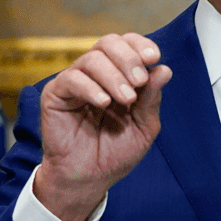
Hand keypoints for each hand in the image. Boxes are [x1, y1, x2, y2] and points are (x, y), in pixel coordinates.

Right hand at [35, 33, 172, 220]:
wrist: (89, 178)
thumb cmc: (116, 153)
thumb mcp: (143, 126)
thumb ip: (151, 99)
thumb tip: (164, 69)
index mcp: (119, 76)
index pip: (128, 45)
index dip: (141, 45)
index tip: (154, 57)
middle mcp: (97, 74)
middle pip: (109, 43)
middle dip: (129, 58)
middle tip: (139, 81)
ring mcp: (75, 82)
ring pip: (92, 59)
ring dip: (114, 76)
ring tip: (125, 99)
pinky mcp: (55, 95)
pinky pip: (71, 79)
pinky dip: (90, 87)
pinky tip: (103, 102)